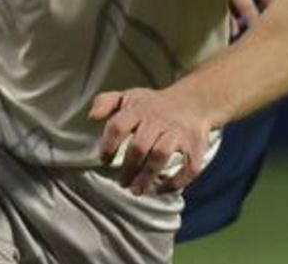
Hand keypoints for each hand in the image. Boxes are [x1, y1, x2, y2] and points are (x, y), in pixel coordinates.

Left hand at [89, 87, 214, 195]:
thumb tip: (91, 116)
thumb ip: (106, 102)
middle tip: (121, 182)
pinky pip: (189, 166)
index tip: (103, 159)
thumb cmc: (154, 104)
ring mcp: (178, 133)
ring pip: (161, 155)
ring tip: (136, 190)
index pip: (118, 126)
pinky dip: (177, 181)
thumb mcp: (128, 97)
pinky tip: (163, 189)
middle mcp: (159, 120)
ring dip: (147, 176)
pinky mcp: (196, 146)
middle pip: (139, 146)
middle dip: (128, 167)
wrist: (194, 101)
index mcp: (139, 109)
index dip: (108, 144)